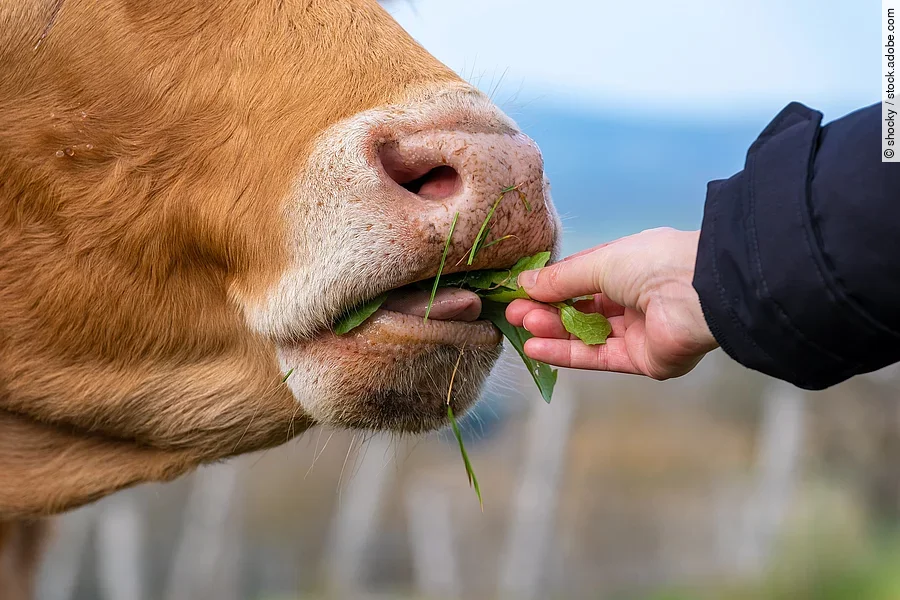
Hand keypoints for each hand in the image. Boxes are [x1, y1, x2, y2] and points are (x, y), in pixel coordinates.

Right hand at [506, 228, 717, 379]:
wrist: (699, 293)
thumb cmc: (653, 263)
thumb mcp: (599, 262)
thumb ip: (561, 279)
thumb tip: (525, 283)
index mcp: (629, 267)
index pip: (582, 280)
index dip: (550, 287)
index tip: (520, 292)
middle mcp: (634, 299)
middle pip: (581, 310)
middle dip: (546, 310)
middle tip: (514, 312)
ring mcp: (638, 332)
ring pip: (586, 334)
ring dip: (552, 331)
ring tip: (522, 326)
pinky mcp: (641, 361)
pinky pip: (597, 357)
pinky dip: (565, 353)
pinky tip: (537, 348)